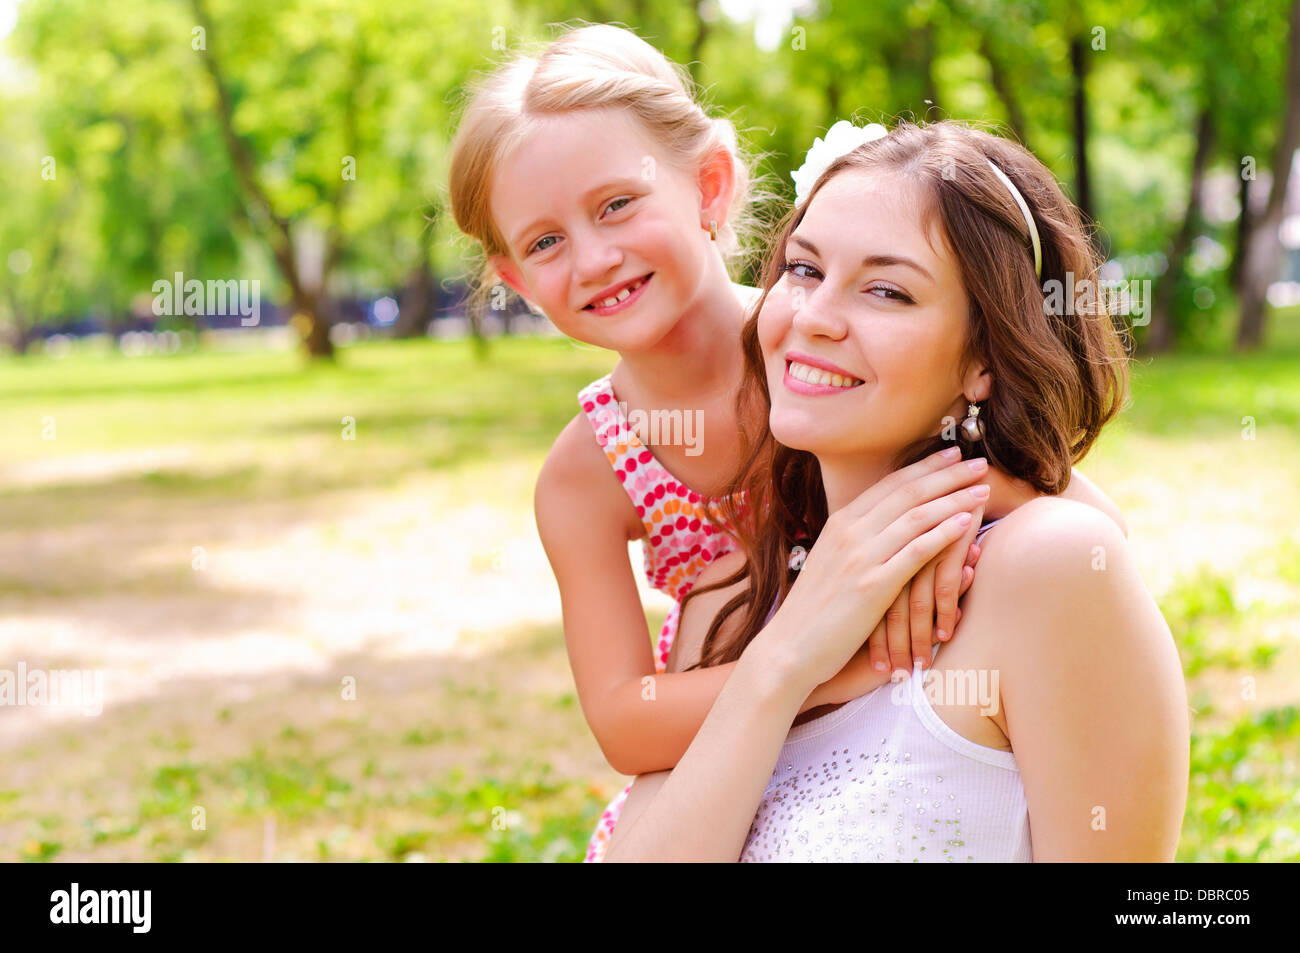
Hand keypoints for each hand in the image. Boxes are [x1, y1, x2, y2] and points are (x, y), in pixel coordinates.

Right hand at [752, 447, 990, 694]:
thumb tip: (888, 527)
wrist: (789, 647)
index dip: (924, 466)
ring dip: (953, 499)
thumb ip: (858, 542)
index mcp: (839, 523)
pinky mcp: (872, 586)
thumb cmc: (814, 611)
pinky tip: (967, 524)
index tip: (951, 454)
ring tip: (982, 489)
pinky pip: (915, 552)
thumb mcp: (831, 564)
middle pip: (907, 493)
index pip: (889, 484)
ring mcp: (860, 558)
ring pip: (916, 517)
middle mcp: (849, 533)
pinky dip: (943, 534)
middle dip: (946, 474)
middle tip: (978, 462)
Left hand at [866, 508, 984, 676]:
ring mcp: (915, 545)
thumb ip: (888, 567)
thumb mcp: (898, 544)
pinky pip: (941, 588)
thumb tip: (878, 605)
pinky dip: (943, 614)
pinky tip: (945, 637)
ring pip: (912, 602)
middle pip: (884, 603)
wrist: (970, 488)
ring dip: (916, 638)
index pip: (861, 597)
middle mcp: (888, 544)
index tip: (864, 663)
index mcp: (870, 543)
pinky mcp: (944, 545)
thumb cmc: (933, 522)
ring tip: (914, 668)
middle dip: (887, 643)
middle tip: (891, 675)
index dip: (865, 631)